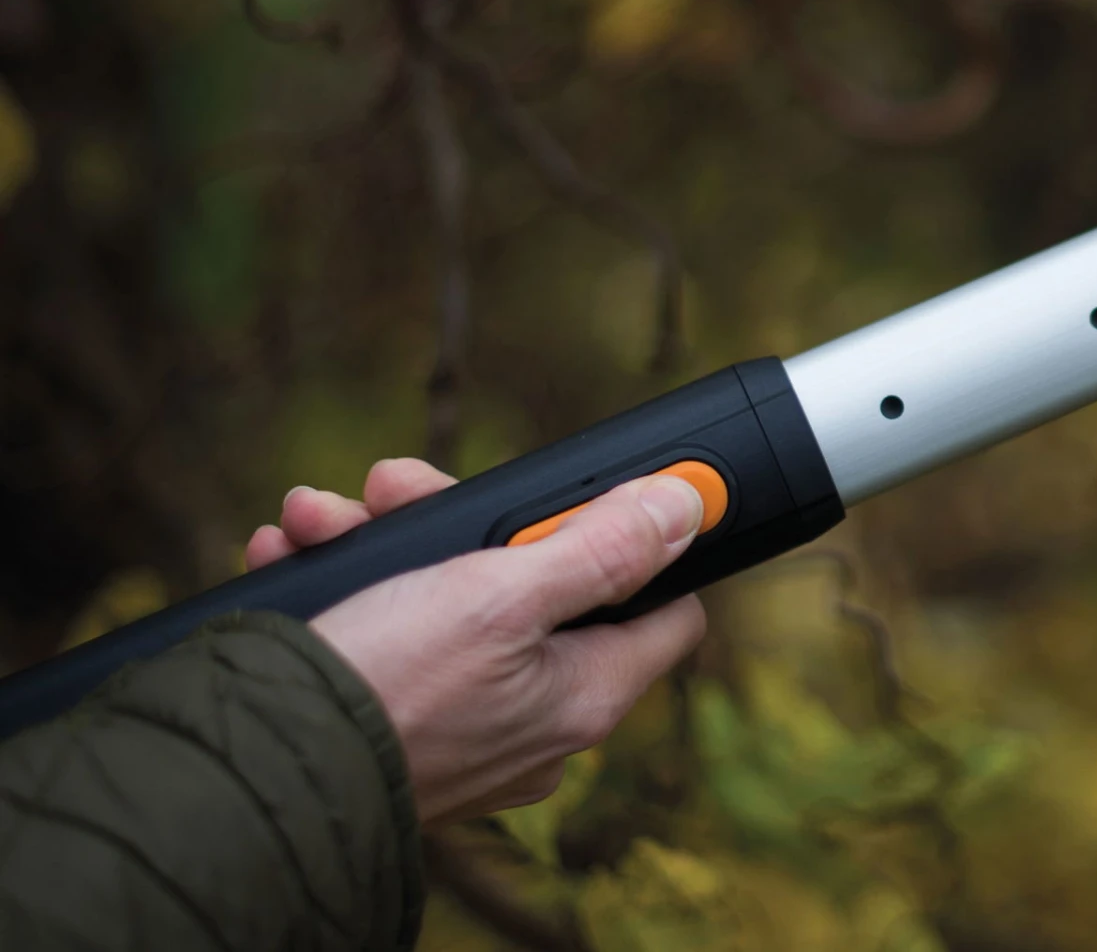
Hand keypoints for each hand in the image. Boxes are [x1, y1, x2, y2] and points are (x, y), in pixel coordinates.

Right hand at [246, 460, 706, 824]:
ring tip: (320, 516)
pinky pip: (397, 636)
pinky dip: (354, 588)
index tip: (593, 497)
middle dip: (463, 521)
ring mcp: (469, 725)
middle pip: (537, 581)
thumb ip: (600, 550)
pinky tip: (298, 552)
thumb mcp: (501, 595)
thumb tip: (686, 508)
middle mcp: (537, 718)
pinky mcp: (403, 724)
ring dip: (387, 542)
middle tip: (396, 485)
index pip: (662, 608)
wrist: (247, 774)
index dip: (640, 544)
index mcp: (585, 691)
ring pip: (450, 597)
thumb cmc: (386, 686)